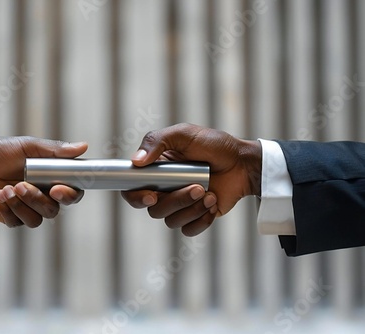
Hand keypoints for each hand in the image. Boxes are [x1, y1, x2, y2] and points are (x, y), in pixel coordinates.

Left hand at [0, 137, 87, 227]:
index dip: (70, 195)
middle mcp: (42, 196)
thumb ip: (55, 150)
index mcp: (52, 179)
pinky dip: (8, 208)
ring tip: (6, 189)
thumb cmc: (0, 152)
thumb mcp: (29, 146)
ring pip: (37, 219)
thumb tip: (83, 146)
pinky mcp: (11, 217)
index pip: (72, 193)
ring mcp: (27, 208)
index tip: (58, 189)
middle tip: (22, 185)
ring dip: (22, 204)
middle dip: (38, 199)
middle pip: (54, 209)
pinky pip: (17, 222)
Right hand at [122, 123, 261, 235]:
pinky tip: (212, 203)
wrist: (243, 162)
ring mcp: (180, 204)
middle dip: (176, 201)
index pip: (132, 189)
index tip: (151, 195)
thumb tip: (136, 161)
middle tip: (197, 188)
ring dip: (192, 208)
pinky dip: (201, 219)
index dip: (135, 196)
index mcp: (156, 171)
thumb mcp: (184, 134)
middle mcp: (164, 190)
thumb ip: (156, 141)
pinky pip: (188, 230)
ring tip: (209, 193)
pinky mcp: (195, 216)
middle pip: (154, 209)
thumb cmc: (214, 145)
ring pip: (171, 221)